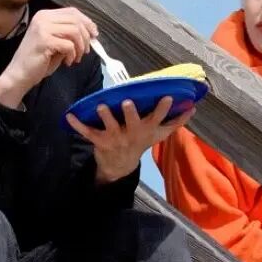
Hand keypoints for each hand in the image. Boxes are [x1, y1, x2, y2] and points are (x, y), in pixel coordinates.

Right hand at [0, 7, 97, 107]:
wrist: (20, 74)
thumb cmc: (38, 61)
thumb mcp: (56, 43)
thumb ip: (69, 35)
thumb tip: (90, 34)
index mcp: (45, 15)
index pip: (72, 12)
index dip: (87, 22)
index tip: (94, 34)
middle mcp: (43, 18)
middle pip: (76, 20)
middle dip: (86, 37)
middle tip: (85, 51)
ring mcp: (42, 28)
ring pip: (74, 31)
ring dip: (80, 47)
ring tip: (76, 58)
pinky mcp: (44, 40)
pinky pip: (68, 45)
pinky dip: (72, 55)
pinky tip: (67, 62)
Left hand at [66, 96, 196, 184]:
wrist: (120, 165)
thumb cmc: (141, 142)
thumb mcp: (160, 134)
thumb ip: (176, 121)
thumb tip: (192, 107)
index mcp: (147, 129)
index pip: (158, 118)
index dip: (162, 108)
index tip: (167, 97)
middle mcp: (132, 133)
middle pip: (133, 123)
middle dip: (131, 113)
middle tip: (127, 102)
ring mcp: (115, 138)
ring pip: (110, 126)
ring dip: (105, 116)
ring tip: (101, 105)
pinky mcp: (100, 141)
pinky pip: (88, 132)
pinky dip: (78, 125)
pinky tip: (69, 116)